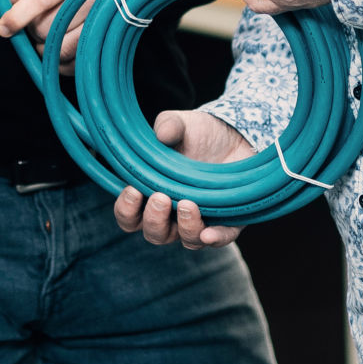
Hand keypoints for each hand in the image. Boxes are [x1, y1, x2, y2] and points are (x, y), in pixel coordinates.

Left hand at [0, 0, 112, 68]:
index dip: (20, 14)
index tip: (3, 28)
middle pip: (50, 26)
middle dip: (34, 30)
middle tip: (38, 21)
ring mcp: (108, 19)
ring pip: (62, 47)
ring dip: (47, 47)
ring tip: (48, 34)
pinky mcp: (111, 39)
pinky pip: (77, 62)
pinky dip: (60, 62)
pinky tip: (58, 49)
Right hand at [112, 110, 255, 247]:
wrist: (236, 135)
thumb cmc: (198, 134)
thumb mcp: (181, 124)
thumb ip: (168, 125)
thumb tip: (162, 134)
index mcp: (151, 195)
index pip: (130, 216)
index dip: (126, 209)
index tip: (133, 190)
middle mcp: (173, 215)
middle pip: (155, 234)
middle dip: (154, 219)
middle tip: (160, 197)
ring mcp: (200, 221)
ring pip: (186, 240)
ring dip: (184, 227)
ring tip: (187, 203)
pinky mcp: (228, 221)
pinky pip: (221, 238)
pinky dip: (215, 238)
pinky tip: (209, 233)